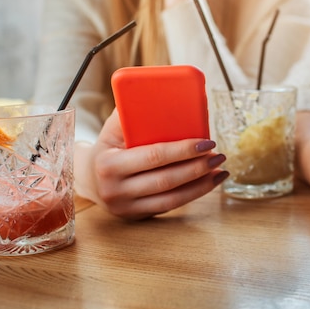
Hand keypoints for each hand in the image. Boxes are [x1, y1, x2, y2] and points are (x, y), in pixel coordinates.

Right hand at [74, 109, 228, 219]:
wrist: (89, 177)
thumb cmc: (110, 146)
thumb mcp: (112, 129)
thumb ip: (132, 113)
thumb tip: (160, 92)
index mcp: (109, 163)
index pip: (153, 156)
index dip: (183, 150)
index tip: (206, 141)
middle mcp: (115, 189)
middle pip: (165, 180)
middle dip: (197, 167)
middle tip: (218, 155)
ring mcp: (126, 207)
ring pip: (172, 199)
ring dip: (201, 184)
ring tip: (221, 170)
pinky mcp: (137, 216)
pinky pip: (170, 207)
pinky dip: (193, 195)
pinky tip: (210, 183)